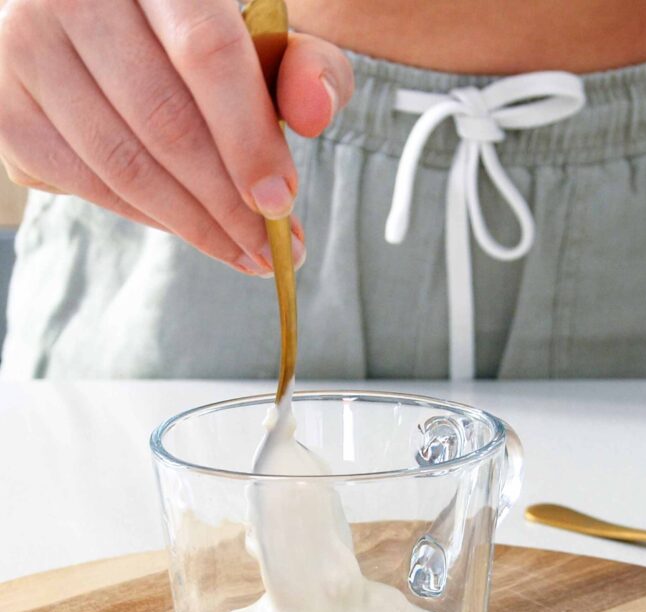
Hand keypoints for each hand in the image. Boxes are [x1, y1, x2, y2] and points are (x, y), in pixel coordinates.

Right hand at [0, 0, 352, 274]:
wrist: (96, 13)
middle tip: (270, 249)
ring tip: (242, 252)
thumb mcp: (255, 27)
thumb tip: (314, 112)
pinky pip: (85, 183)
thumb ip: (299, 64)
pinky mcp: (6, 106)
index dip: (248, 137)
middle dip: (227, 204)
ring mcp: (25, 46)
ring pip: (122, 164)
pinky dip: (144, 216)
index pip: (206, 52)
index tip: (280, 202)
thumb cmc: (190, 25)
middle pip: (164, 121)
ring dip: (192, 225)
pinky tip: (187, 226)